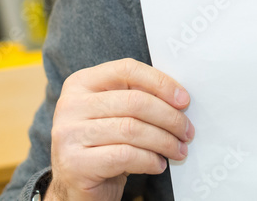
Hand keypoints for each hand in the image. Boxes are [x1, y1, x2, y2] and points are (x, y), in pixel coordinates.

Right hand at [46, 58, 193, 200]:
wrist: (77, 186)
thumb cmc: (103, 145)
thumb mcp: (115, 115)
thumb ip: (137, 98)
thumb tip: (179, 99)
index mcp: (81, 83)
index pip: (127, 69)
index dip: (160, 82)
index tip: (183, 100)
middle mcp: (70, 105)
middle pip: (134, 101)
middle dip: (169, 117)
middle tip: (187, 132)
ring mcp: (69, 134)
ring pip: (132, 129)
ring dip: (164, 141)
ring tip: (178, 150)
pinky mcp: (75, 164)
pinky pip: (125, 156)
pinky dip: (149, 160)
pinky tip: (158, 164)